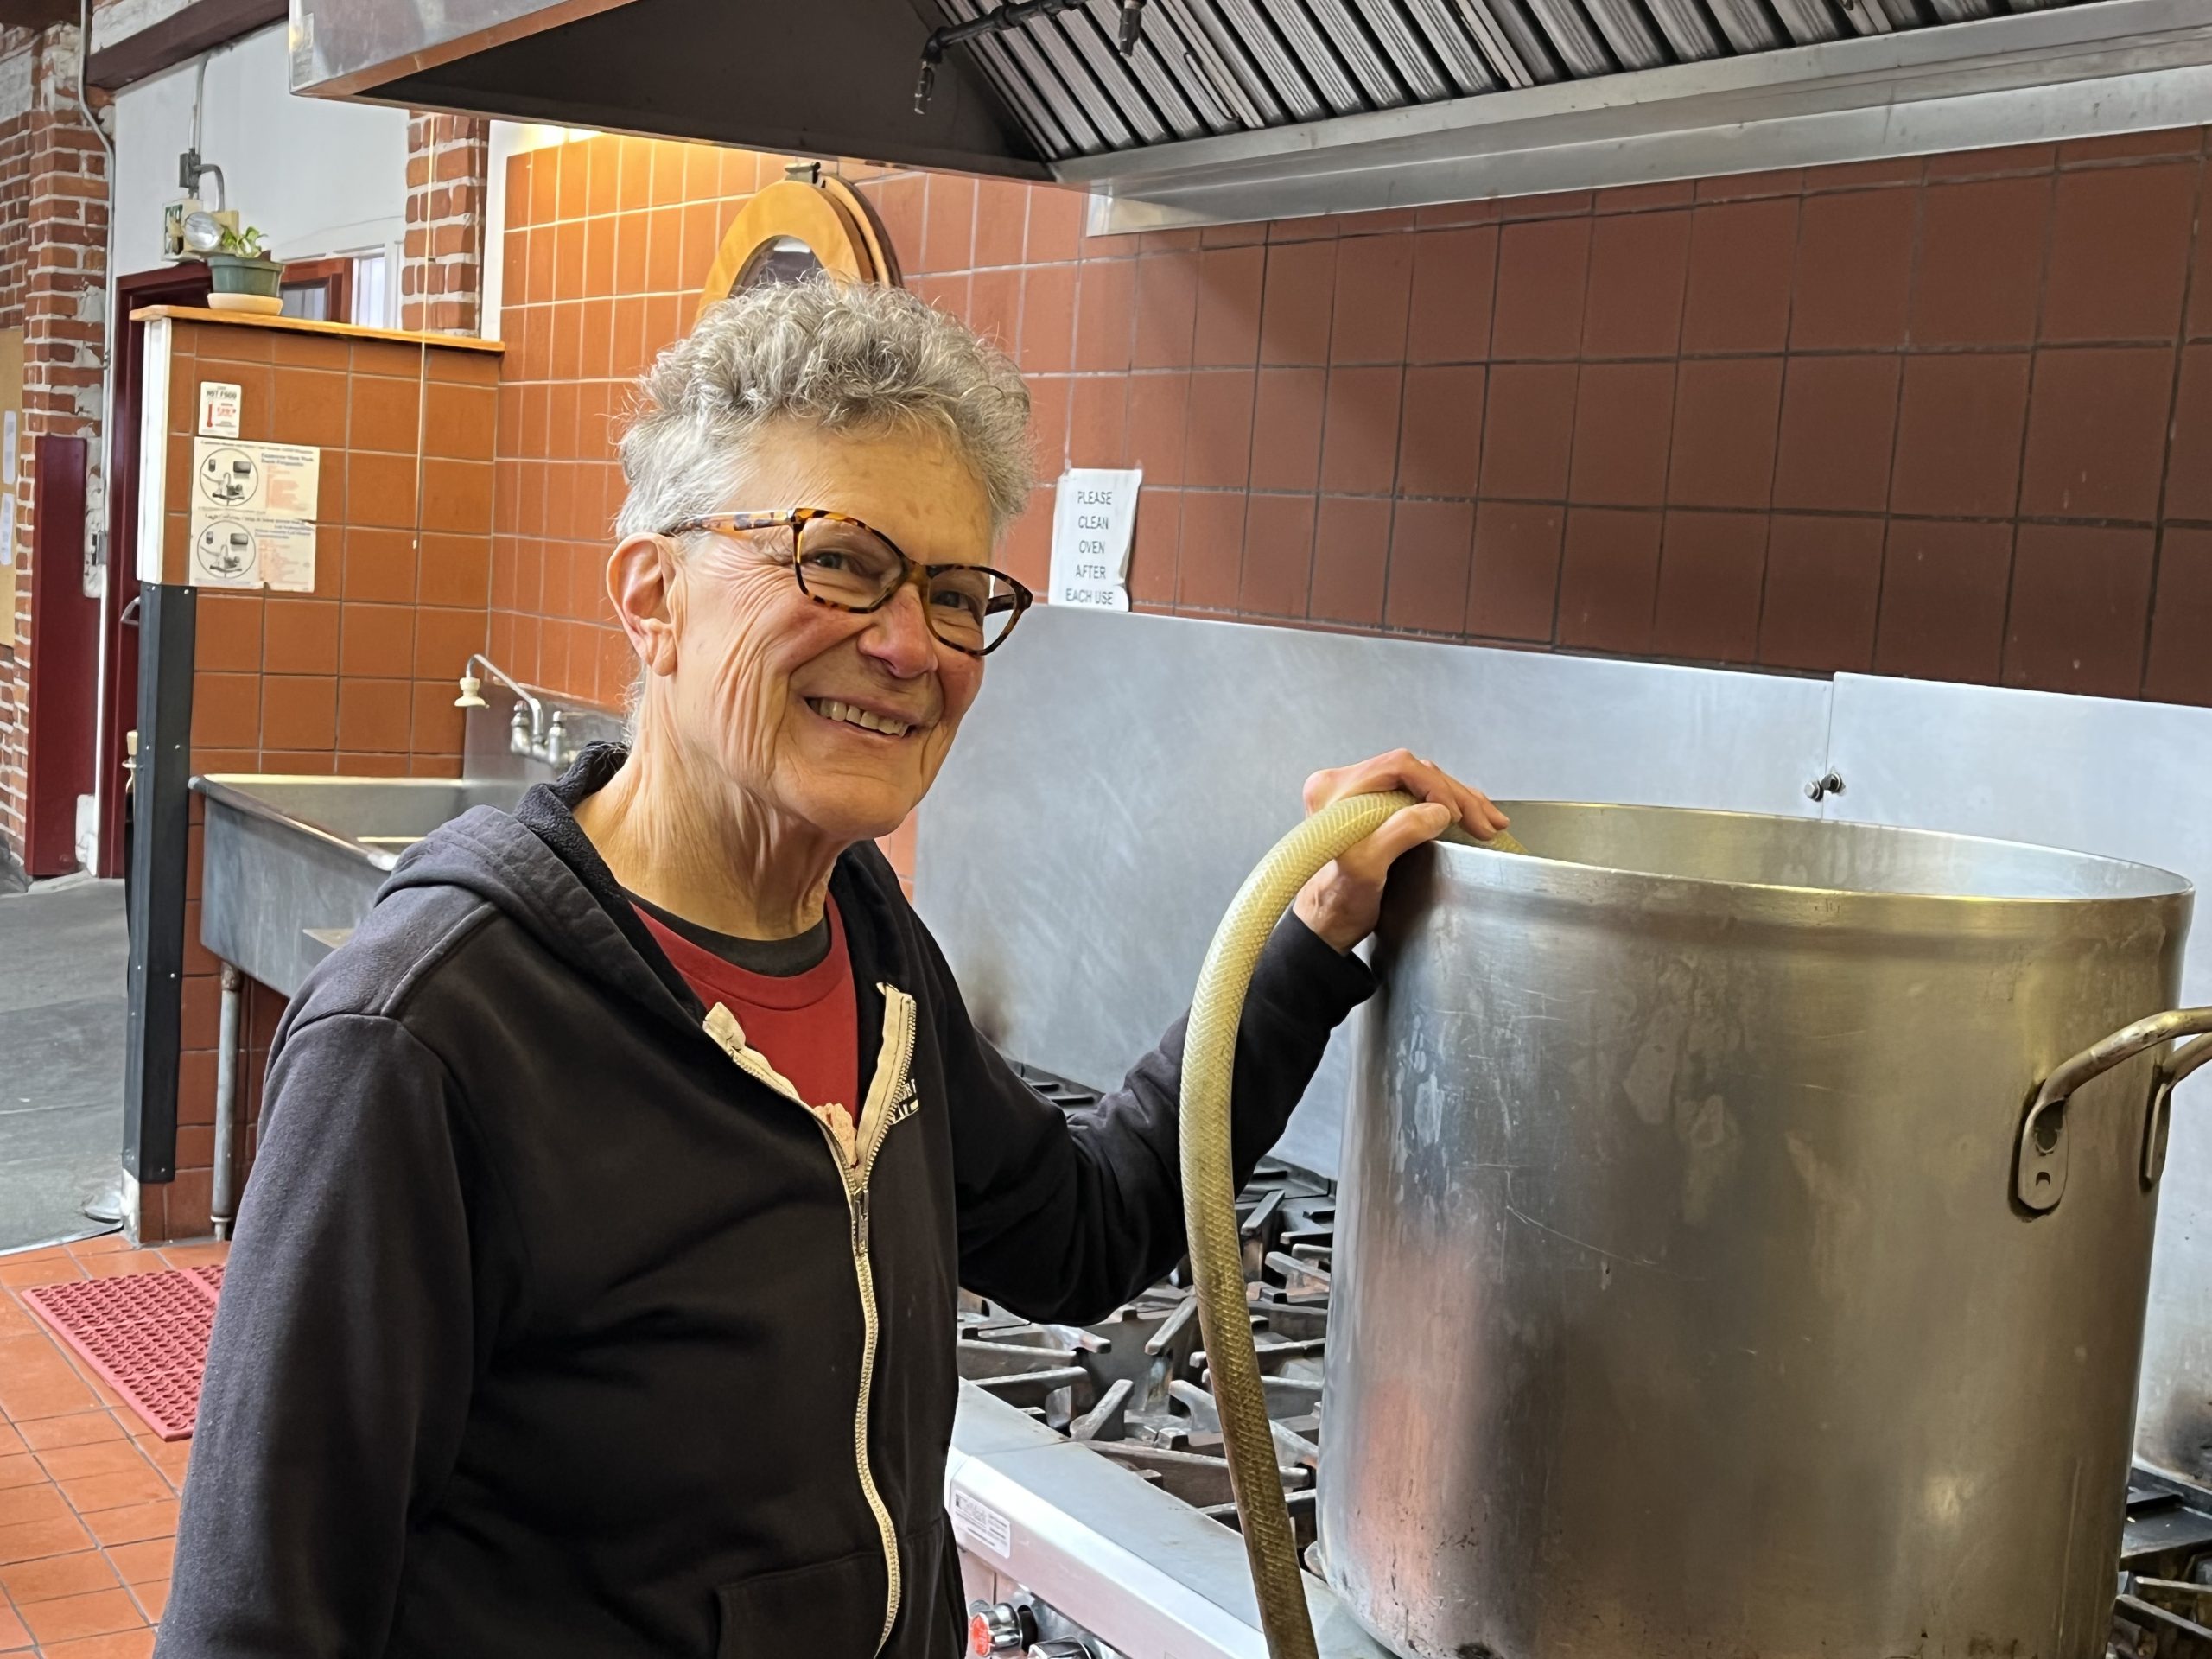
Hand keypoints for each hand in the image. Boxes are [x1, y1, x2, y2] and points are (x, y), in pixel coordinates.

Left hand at [1290, 750, 1507, 952]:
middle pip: (1414, 774)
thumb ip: (1400, 832)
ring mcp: (1359, 797)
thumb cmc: (1335, 901)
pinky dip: (1445, 807)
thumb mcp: (1366, 868)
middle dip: (1456, 797)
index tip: (1454, 814)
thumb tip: (1437, 811)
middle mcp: (1344, 786)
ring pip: (1420, 785)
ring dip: (1457, 801)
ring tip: (1487, 820)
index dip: (1435, 787)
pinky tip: (1469, 815)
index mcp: (1335, 789)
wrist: (1325, 924)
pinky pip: (1416, 797)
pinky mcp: (1373, 810)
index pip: (1398, 766)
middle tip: (1483, 821)